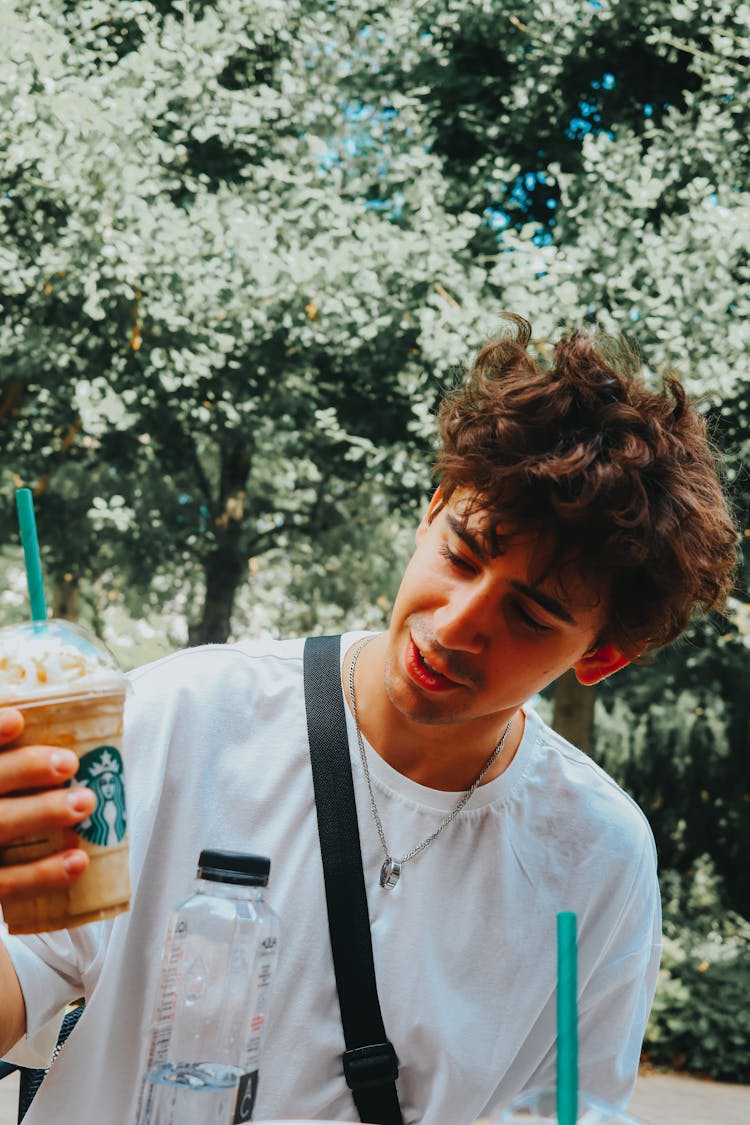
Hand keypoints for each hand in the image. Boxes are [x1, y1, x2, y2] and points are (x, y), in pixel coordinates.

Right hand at [0, 708, 95, 900]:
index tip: (18, 720)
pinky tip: (78, 861)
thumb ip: (18, 759)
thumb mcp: (9, 775)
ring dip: (43, 813)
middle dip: (25, 769)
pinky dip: (43, 873)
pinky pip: (6, 883)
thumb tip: (45, 721)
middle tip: (68, 763)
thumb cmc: (9, 796)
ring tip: (84, 802)